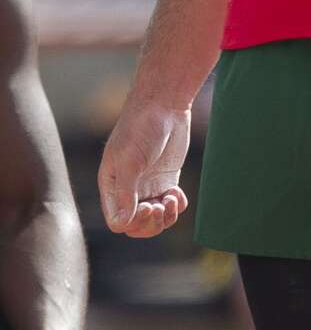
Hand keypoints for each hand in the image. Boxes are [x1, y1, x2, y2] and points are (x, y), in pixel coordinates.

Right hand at [99, 97, 190, 237]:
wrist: (164, 104)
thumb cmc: (142, 128)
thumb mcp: (131, 160)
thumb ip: (126, 193)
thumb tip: (122, 224)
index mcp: (113, 186)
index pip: (118, 222)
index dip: (134, 223)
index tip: (149, 205)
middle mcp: (129, 189)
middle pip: (137, 225)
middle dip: (151, 223)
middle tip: (162, 205)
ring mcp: (149, 184)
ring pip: (155, 218)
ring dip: (166, 216)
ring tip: (173, 198)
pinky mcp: (166, 178)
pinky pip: (170, 204)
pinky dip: (177, 205)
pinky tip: (178, 192)